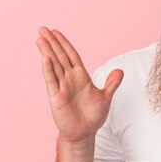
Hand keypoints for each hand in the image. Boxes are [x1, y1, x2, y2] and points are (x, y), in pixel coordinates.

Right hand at [36, 27, 123, 142]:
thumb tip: (120, 71)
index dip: (64, 43)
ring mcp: (62, 87)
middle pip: (60, 56)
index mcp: (81, 76)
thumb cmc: (93, 115)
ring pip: (53, 65)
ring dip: (47, 52)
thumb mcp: (105, 98)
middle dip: (52, 42)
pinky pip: (51, 80)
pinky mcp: (56, 97)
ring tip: (40, 38)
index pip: (71, 55)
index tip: (56, 32)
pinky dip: (48, 69)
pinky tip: (44, 58)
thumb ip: (112, 84)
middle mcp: (69, 79)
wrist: (84, 133)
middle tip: (42, 28)